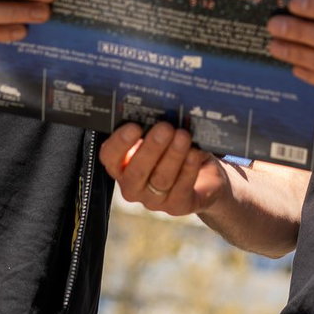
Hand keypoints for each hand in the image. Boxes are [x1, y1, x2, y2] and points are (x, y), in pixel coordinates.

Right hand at [99, 122, 229, 216]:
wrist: (203, 176)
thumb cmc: (174, 148)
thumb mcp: (160, 136)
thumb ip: (151, 126)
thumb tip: (157, 106)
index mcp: (121, 166)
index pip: (109, 158)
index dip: (119, 143)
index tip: (134, 126)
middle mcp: (133, 187)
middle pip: (136, 172)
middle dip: (151, 148)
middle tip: (165, 127)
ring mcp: (154, 200)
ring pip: (161, 179)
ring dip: (173, 155)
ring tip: (183, 135)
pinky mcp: (178, 206)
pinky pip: (181, 189)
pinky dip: (189, 168)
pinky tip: (195, 153)